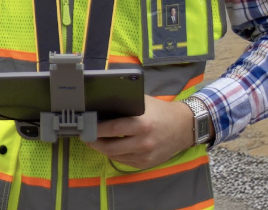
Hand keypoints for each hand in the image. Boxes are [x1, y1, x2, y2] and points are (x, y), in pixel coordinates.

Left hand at [85, 95, 201, 169]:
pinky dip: (114, 154)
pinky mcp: (146, 164)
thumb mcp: (143, 102)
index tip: (86, 126)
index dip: (97, 129)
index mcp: (142, 124)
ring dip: (102, 149)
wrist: (182, 127)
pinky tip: (109, 146)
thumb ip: (125, 103)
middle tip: (86, 136)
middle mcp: (143, 142)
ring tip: (94, 140)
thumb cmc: (160, 111)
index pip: (113, 129)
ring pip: (115, 156)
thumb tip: (102, 102)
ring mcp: (145, 155)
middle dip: (94, 142)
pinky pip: (124, 161)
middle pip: (111, 147)